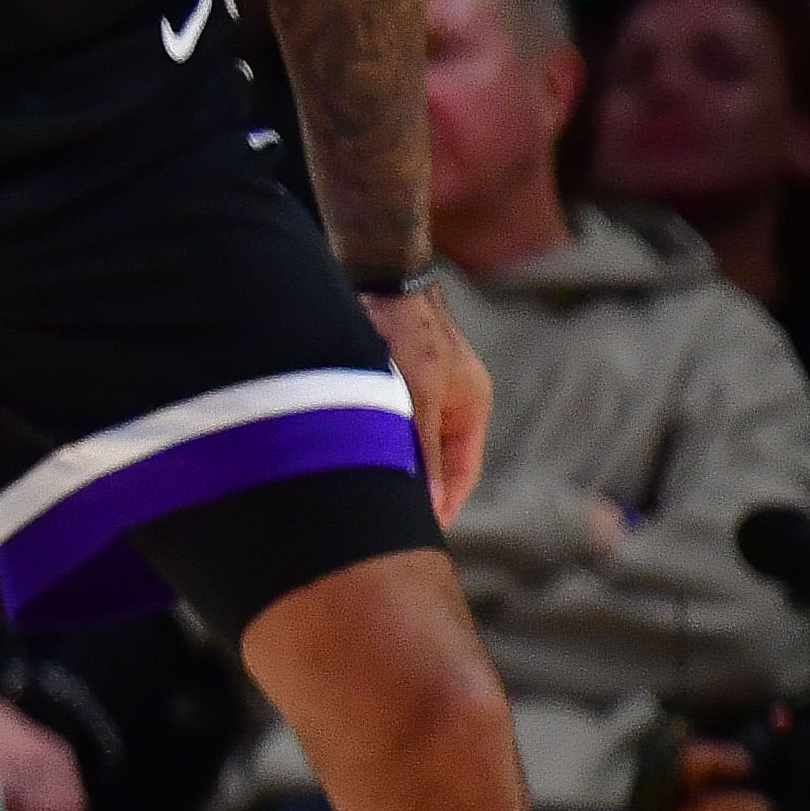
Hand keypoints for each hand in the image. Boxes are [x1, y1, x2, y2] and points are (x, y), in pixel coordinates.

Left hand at [365, 281, 489, 521]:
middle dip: (414, 491)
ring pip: (403, 443)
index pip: (462, 472)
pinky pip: (380, 424)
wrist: (375, 275)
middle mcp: (448, 400)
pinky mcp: (386, 380)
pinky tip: (339, 462)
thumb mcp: (415, 394)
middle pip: (433, 461)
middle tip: (385, 527)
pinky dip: (368, 444)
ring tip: (361, 502)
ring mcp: (419, 390)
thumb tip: (426, 505)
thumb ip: (420, 448)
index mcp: (470, 406)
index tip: (420, 535)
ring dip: (387, 468)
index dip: (443, 505)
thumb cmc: (402, 330)